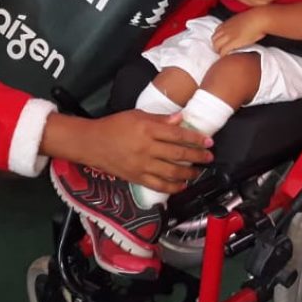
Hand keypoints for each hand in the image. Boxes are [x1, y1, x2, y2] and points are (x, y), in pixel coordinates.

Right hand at [70, 111, 212, 192]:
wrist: (92, 144)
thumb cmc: (114, 126)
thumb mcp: (137, 115)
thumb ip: (160, 119)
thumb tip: (180, 118)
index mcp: (147, 129)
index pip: (177, 135)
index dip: (195, 139)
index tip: (208, 141)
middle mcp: (147, 148)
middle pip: (178, 154)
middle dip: (197, 156)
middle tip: (209, 156)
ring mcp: (142, 165)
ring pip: (171, 171)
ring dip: (189, 172)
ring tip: (198, 170)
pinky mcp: (137, 178)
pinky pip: (159, 185)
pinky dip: (173, 186)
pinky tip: (182, 185)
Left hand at [212, 10, 266, 55]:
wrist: (259, 19)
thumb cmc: (255, 18)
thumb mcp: (243, 19)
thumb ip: (238, 24)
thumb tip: (241, 27)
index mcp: (227, 23)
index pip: (216, 32)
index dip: (218, 39)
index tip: (222, 43)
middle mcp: (225, 29)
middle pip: (214, 39)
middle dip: (216, 46)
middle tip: (221, 51)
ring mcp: (228, 36)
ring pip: (216, 46)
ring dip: (219, 51)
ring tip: (224, 55)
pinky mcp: (233, 42)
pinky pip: (223, 51)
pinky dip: (223, 55)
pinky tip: (227, 57)